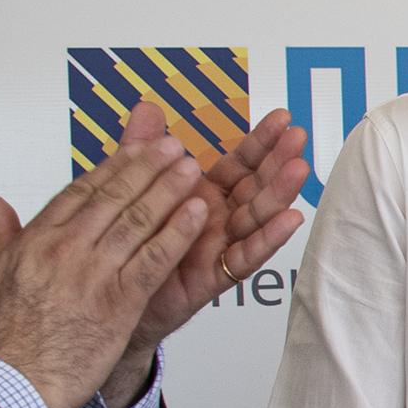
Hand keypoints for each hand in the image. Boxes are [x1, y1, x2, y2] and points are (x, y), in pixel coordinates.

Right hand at [0, 107, 207, 407]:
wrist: (7, 383)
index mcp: (36, 240)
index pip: (81, 192)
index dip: (112, 167)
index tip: (134, 149)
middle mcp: (65, 249)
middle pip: (113, 197)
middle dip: (145, 167)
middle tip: (171, 145)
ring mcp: (93, 273)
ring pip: (137, 220)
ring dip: (168, 190)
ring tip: (190, 167)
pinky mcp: (118, 302)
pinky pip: (155, 258)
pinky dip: (178, 232)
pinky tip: (198, 213)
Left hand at [112, 107, 311, 395]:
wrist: (107, 300)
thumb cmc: (128, 247)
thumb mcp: (135, 190)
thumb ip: (144, 150)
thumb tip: (147, 107)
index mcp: (204, 196)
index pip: (240, 164)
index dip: (261, 142)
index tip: (281, 119)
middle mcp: (218, 220)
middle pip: (256, 187)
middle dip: (278, 161)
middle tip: (298, 137)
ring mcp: (220, 248)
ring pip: (256, 218)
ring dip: (280, 194)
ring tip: (299, 170)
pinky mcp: (215, 277)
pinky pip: (245, 257)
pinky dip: (269, 239)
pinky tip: (290, 219)